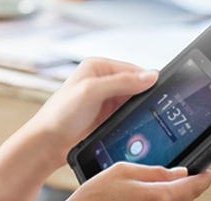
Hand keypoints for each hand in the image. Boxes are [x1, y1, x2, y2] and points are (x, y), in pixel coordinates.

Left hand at [26, 58, 157, 151]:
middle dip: (144, 96)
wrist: (49, 143)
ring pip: (134, 102)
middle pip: (136, 85)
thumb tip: (151, 76)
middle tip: (157, 108)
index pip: (133, 69)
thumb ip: (121, 82)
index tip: (162, 92)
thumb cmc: (61, 114)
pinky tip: (139, 126)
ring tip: (148, 119)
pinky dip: (135, 120)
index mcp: (99, 67)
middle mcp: (103, 81)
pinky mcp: (108, 117)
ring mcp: (106, 100)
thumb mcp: (91, 91)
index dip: (147, 80)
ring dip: (140, 110)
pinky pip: (129, 115)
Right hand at [66, 163, 210, 200]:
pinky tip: (154, 196)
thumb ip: (155, 171)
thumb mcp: (124, 170)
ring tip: (168, 186)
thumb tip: (180, 172)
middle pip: (187, 199)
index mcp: (159, 195)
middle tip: (188, 177)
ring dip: (177, 195)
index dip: (204, 179)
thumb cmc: (97, 196)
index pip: (193, 187)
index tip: (208, 173)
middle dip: (190, 188)